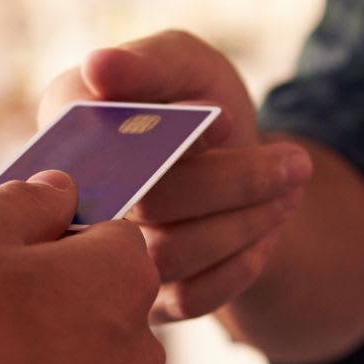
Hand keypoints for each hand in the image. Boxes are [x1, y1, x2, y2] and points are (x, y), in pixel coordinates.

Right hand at [0, 172, 165, 363]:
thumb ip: (24, 200)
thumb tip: (57, 193)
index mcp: (127, 276)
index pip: (106, 229)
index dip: (49, 226)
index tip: (1, 238)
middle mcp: (137, 343)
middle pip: (81, 290)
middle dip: (24, 282)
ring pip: (56, 344)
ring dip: (7, 334)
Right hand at [40, 30, 311, 322]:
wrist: (232, 159)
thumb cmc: (195, 100)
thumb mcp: (185, 64)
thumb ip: (148, 63)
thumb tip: (100, 66)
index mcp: (68, 130)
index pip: (99, 143)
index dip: (168, 138)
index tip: (226, 121)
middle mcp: (74, 200)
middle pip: (148, 203)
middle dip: (233, 182)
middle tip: (295, 162)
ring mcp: (107, 259)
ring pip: (172, 254)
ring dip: (246, 221)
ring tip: (290, 187)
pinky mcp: (143, 300)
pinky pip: (192, 297)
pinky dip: (242, 261)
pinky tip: (267, 227)